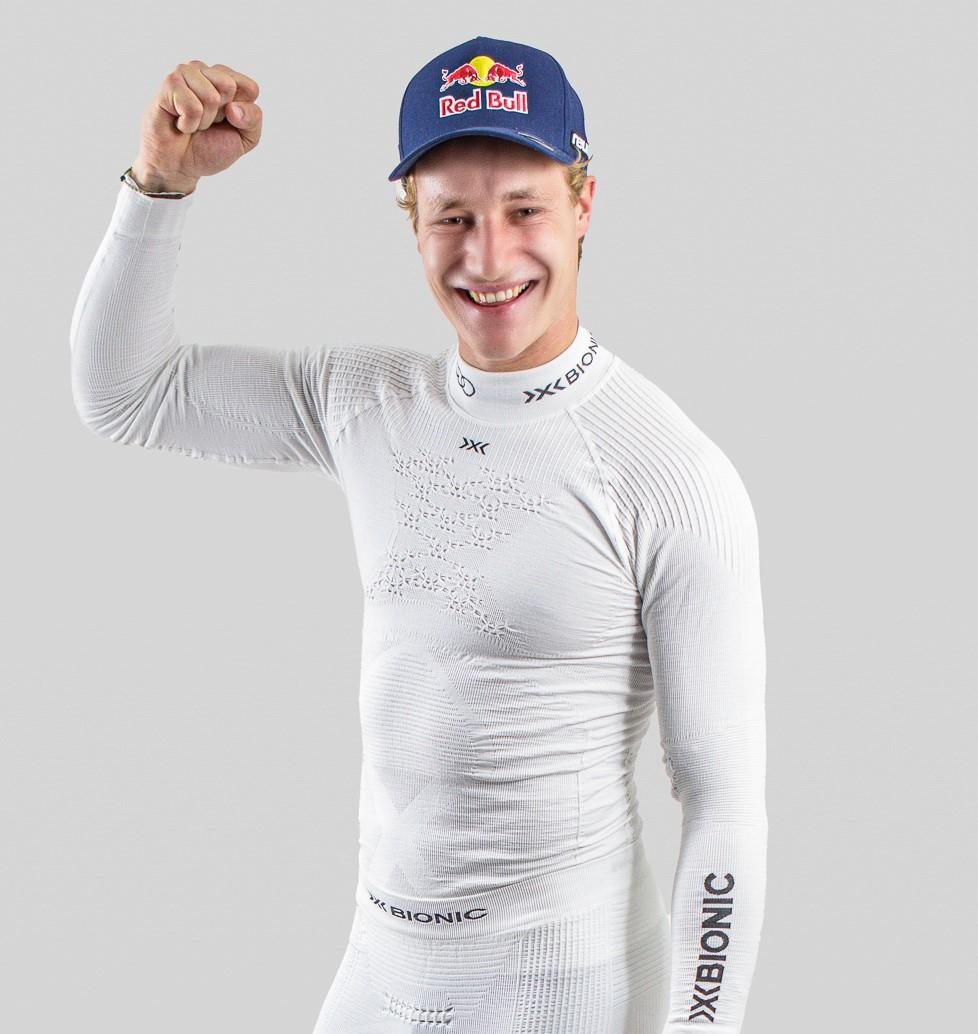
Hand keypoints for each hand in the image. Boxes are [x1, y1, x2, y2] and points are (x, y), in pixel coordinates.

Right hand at [131, 60, 262, 191]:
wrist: (180, 165)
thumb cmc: (210, 148)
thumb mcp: (244, 138)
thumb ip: (253, 119)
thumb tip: (233, 107)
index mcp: (228, 80)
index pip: (250, 87)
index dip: (243, 115)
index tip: (227, 122)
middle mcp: (207, 72)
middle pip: (229, 87)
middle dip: (221, 115)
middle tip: (207, 123)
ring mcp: (186, 73)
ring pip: (211, 96)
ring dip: (204, 121)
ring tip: (193, 123)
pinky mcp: (170, 83)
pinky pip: (192, 107)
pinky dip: (189, 124)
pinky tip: (180, 123)